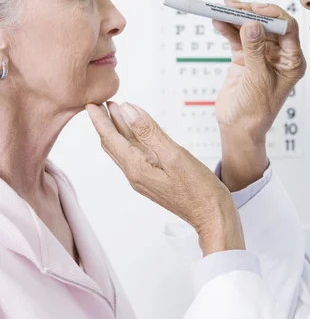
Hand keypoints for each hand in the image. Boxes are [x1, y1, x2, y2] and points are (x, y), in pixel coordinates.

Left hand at [85, 101, 244, 255]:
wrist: (211, 215)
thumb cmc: (198, 190)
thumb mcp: (174, 155)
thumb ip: (149, 132)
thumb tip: (128, 110)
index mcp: (136, 168)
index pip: (110, 138)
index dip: (99, 120)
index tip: (90, 104)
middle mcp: (135, 175)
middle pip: (113, 144)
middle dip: (105, 123)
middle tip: (99, 104)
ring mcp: (144, 178)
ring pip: (124, 149)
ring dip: (118, 130)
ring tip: (115, 112)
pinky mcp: (153, 179)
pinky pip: (136, 155)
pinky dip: (132, 139)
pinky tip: (136, 132)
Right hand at [213, 0, 305, 189]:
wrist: (238, 127)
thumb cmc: (256, 111)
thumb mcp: (258, 79)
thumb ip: (255, 50)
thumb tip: (252, 24)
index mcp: (292, 60)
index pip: (288, 29)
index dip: (273, 15)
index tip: (256, 9)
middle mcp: (279, 55)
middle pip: (267, 24)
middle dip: (251, 13)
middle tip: (234, 6)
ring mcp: (260, 55)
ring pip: (250, 28)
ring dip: (236, 18)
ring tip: (222, 10)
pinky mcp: (244, 57)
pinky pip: (236, 38)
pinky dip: (227, 29)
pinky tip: (218, 22)